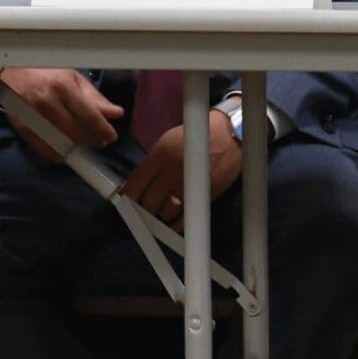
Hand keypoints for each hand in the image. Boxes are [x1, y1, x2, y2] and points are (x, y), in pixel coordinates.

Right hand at [0, 67, 123, 161]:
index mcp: (63, 87)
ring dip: (76, 148)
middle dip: (91, 140)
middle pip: (75, 132)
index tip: (111, 136)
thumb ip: (95, 98)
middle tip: (101, 142)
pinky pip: (42, 148)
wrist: (11, 73)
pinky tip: (66, 151)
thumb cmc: (47, 73)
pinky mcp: (21, 128)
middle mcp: (46, 103)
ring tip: (86, 144)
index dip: (102, 130)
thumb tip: (117, 114)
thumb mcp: (75, 79)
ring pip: (60, 142)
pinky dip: (57, 153)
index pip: (88, 115)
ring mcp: (32, 117)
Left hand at [120, 111, 242, 226]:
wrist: (230, 133)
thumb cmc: (197, 136)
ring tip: (162, 214)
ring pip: (166, 212)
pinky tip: (174, 225)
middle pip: (149, 202)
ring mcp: (190, 184)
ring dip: (162, 216)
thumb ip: (152, 163)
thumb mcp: (168, 142)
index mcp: (160, 156)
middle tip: (146, 210)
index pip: (135, 184)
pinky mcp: (207, 193)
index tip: (127, 203)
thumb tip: (136, 184)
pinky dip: (178, 225)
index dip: (128, 198)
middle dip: (144, 209)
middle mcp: (172, 171)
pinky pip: (187, 216)